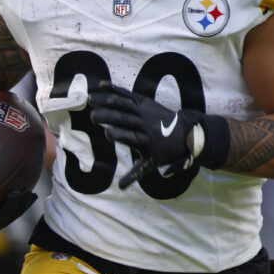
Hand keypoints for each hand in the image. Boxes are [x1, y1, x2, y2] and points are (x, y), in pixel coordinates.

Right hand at [87, 83, 219, 188]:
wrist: (183, 132)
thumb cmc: (163, 151)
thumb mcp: (152, 164)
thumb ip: (135, 173)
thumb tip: (121, 187)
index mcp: (147, 141)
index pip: (132, 137)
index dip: (121, 135)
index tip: (107, 134)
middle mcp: (145, 124)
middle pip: (126, 119)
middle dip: (109, 117)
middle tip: (92, 116)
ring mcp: (144, 110)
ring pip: (124, 104)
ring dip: (107, 101)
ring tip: (90, 99)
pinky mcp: (143, 101)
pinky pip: (127, 94)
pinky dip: (114, 89)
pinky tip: (100, 86)